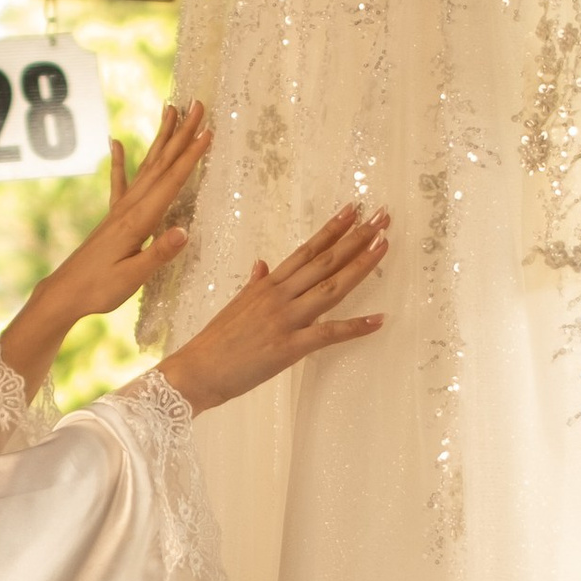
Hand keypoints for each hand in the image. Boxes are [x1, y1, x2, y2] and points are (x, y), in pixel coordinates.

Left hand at [0, 103, 213, 391]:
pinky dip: (119, 161)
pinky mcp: (111, 218)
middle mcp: (129, 208)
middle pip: (162, 164)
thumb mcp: (132, 277)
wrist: (64, 293)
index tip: (208, 131)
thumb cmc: (98, 289)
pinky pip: (118, 182)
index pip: (171, 182)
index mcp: (138, 221)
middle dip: (182, 134)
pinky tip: (116, 142)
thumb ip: (158, 253)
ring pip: (146, 166)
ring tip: (170, 110)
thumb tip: (184, 231)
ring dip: (161, 138)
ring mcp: (119, 210)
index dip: (191, 156)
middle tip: (197, 104)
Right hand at [161, 204, 389, 413]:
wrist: (197, 370)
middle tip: (382, 218)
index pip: (307, 249)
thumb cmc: (215, 342)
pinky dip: (355, 327)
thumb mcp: (235, 305)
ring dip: (360, 266)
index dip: (332, 229)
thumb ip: (254, 283)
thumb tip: (262, 263)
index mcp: (268, 284)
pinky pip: (328, 334)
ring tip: (384, 246)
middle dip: (356, 238)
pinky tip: (379, 319)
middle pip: (325, 261)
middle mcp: (279, 295)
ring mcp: (285, 319)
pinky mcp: (289, 347)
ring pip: (330, 287)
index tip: (353, 209)